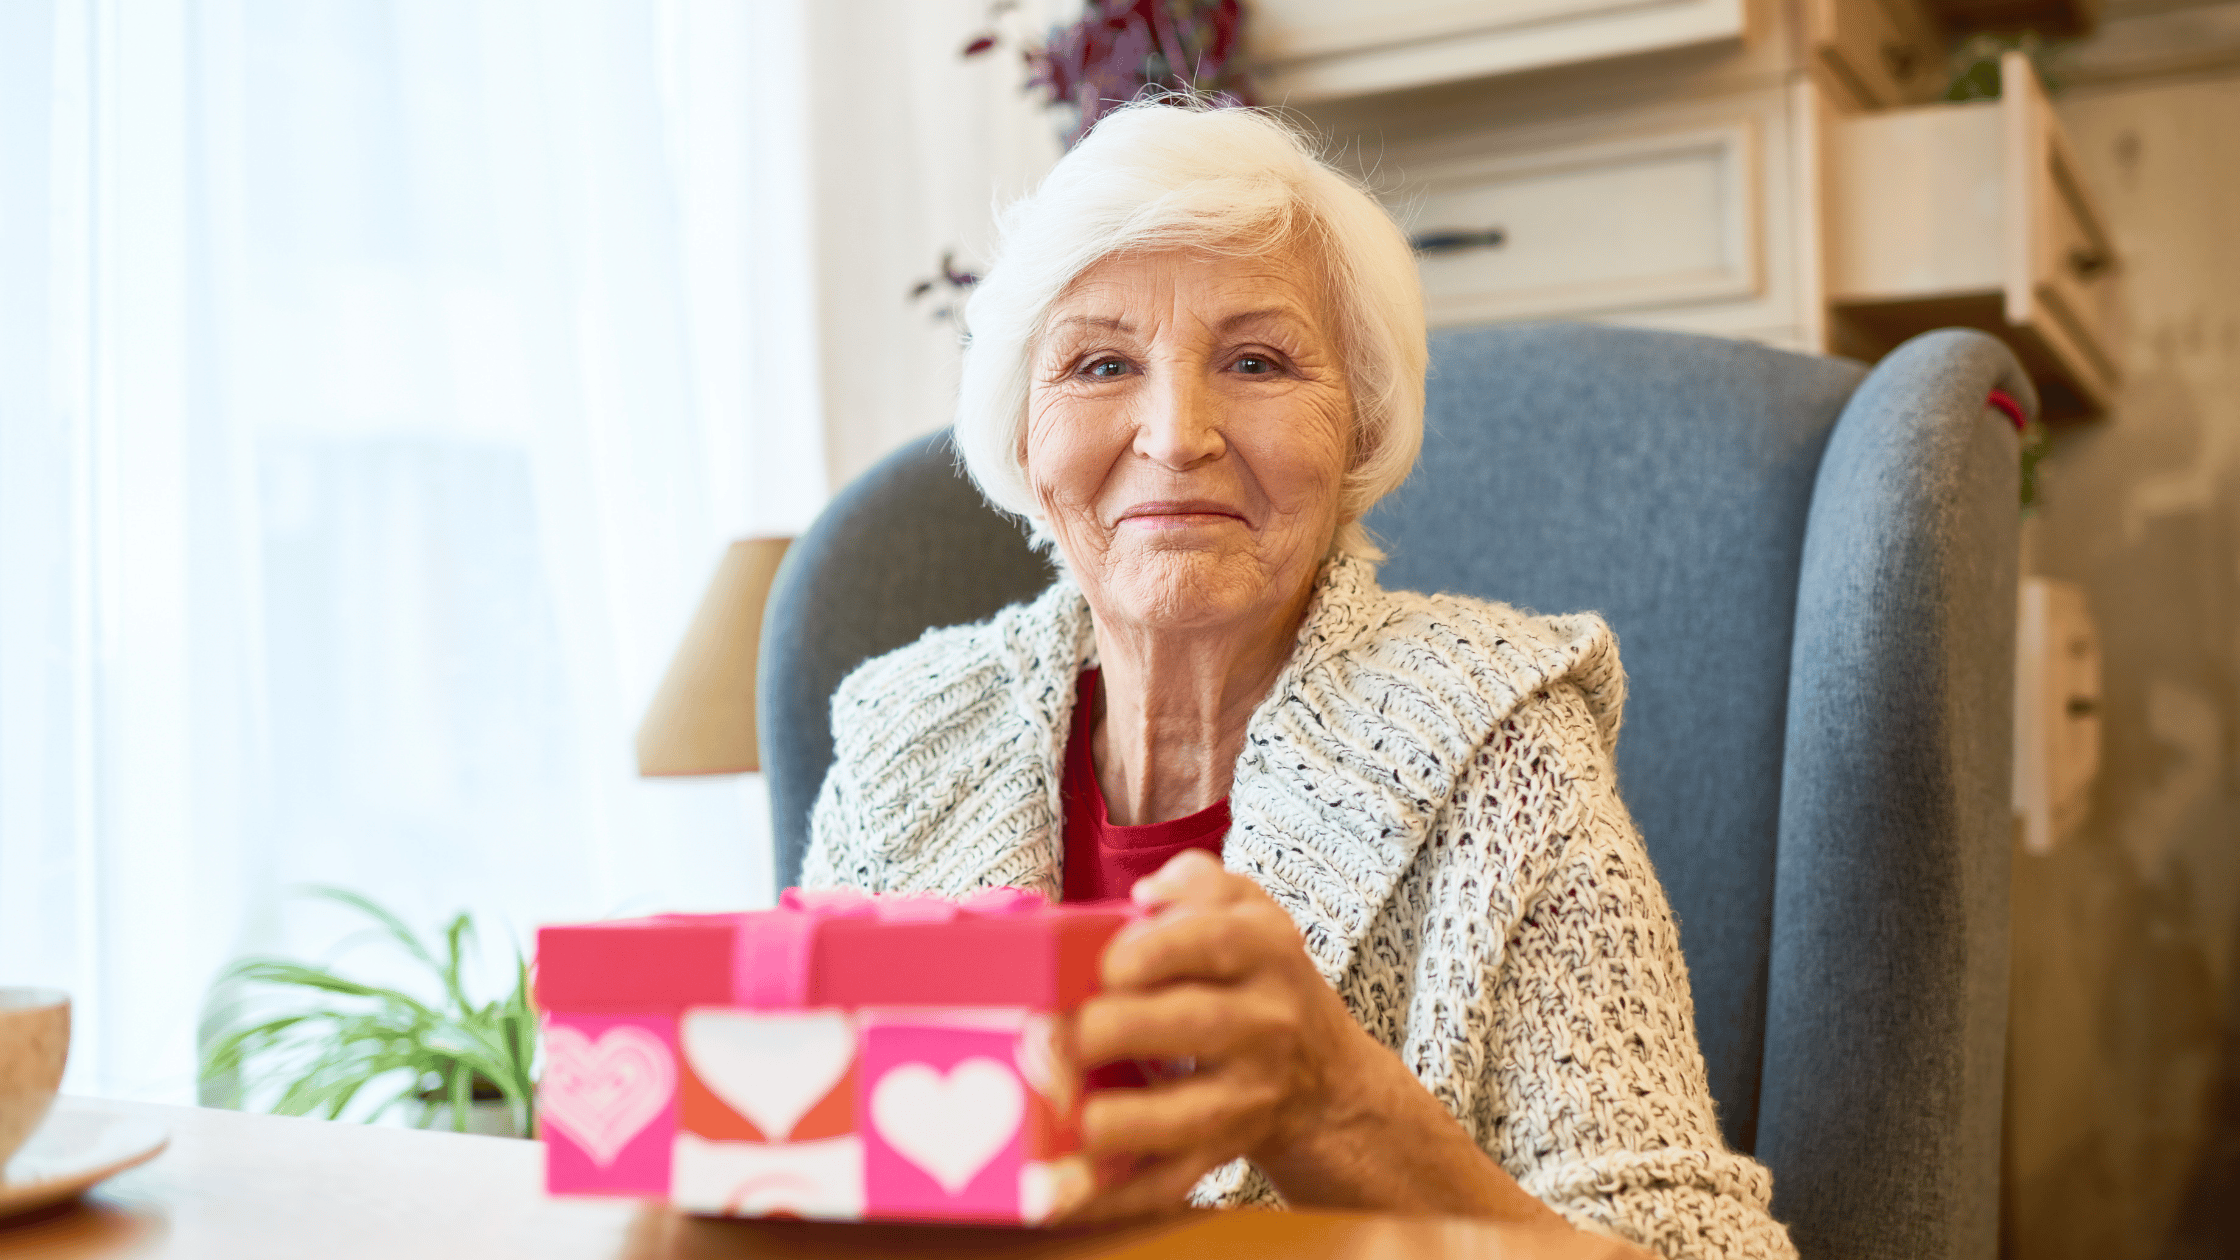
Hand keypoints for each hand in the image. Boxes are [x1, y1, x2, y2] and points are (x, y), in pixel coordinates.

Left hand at [1043, 848, 1369, 1221]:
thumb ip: (1199, 881)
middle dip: (1123, 1028)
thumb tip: (1146, 893)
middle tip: (1058, 1034)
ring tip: (1073, 1116)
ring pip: (1192, 1113)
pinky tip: (1064, 1192)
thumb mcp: (1250, 913)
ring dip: (1127, 1120)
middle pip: (1198, 1024)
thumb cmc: (1261, 981)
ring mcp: (1248, 1094)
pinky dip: (1118, 1192)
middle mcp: (1265, 1023)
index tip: (1105, 962)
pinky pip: (1173, 1179)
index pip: (1214, 941)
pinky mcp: (1223, 1150)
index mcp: (1264, 952)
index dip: (1155, 949)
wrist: (1325, 1079)